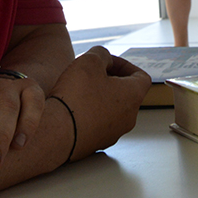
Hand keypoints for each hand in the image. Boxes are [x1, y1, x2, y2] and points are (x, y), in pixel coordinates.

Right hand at [48, 47, 150, 161]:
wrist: (56, 133)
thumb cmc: (75, 97)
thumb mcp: (89, 61)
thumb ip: (102, 54)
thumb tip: (104, 59)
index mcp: (133, 97)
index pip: (142, 77)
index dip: (125, 65)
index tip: (108, 62)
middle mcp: (128, 118)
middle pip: (126, 93)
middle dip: (110, 80)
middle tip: (91, 73)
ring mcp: (113, 134)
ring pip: (112, 109)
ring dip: (100, 97)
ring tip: (79, 89)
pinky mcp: (96, 144)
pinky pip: (98, 124)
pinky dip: (90, 113)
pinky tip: (72, 107)